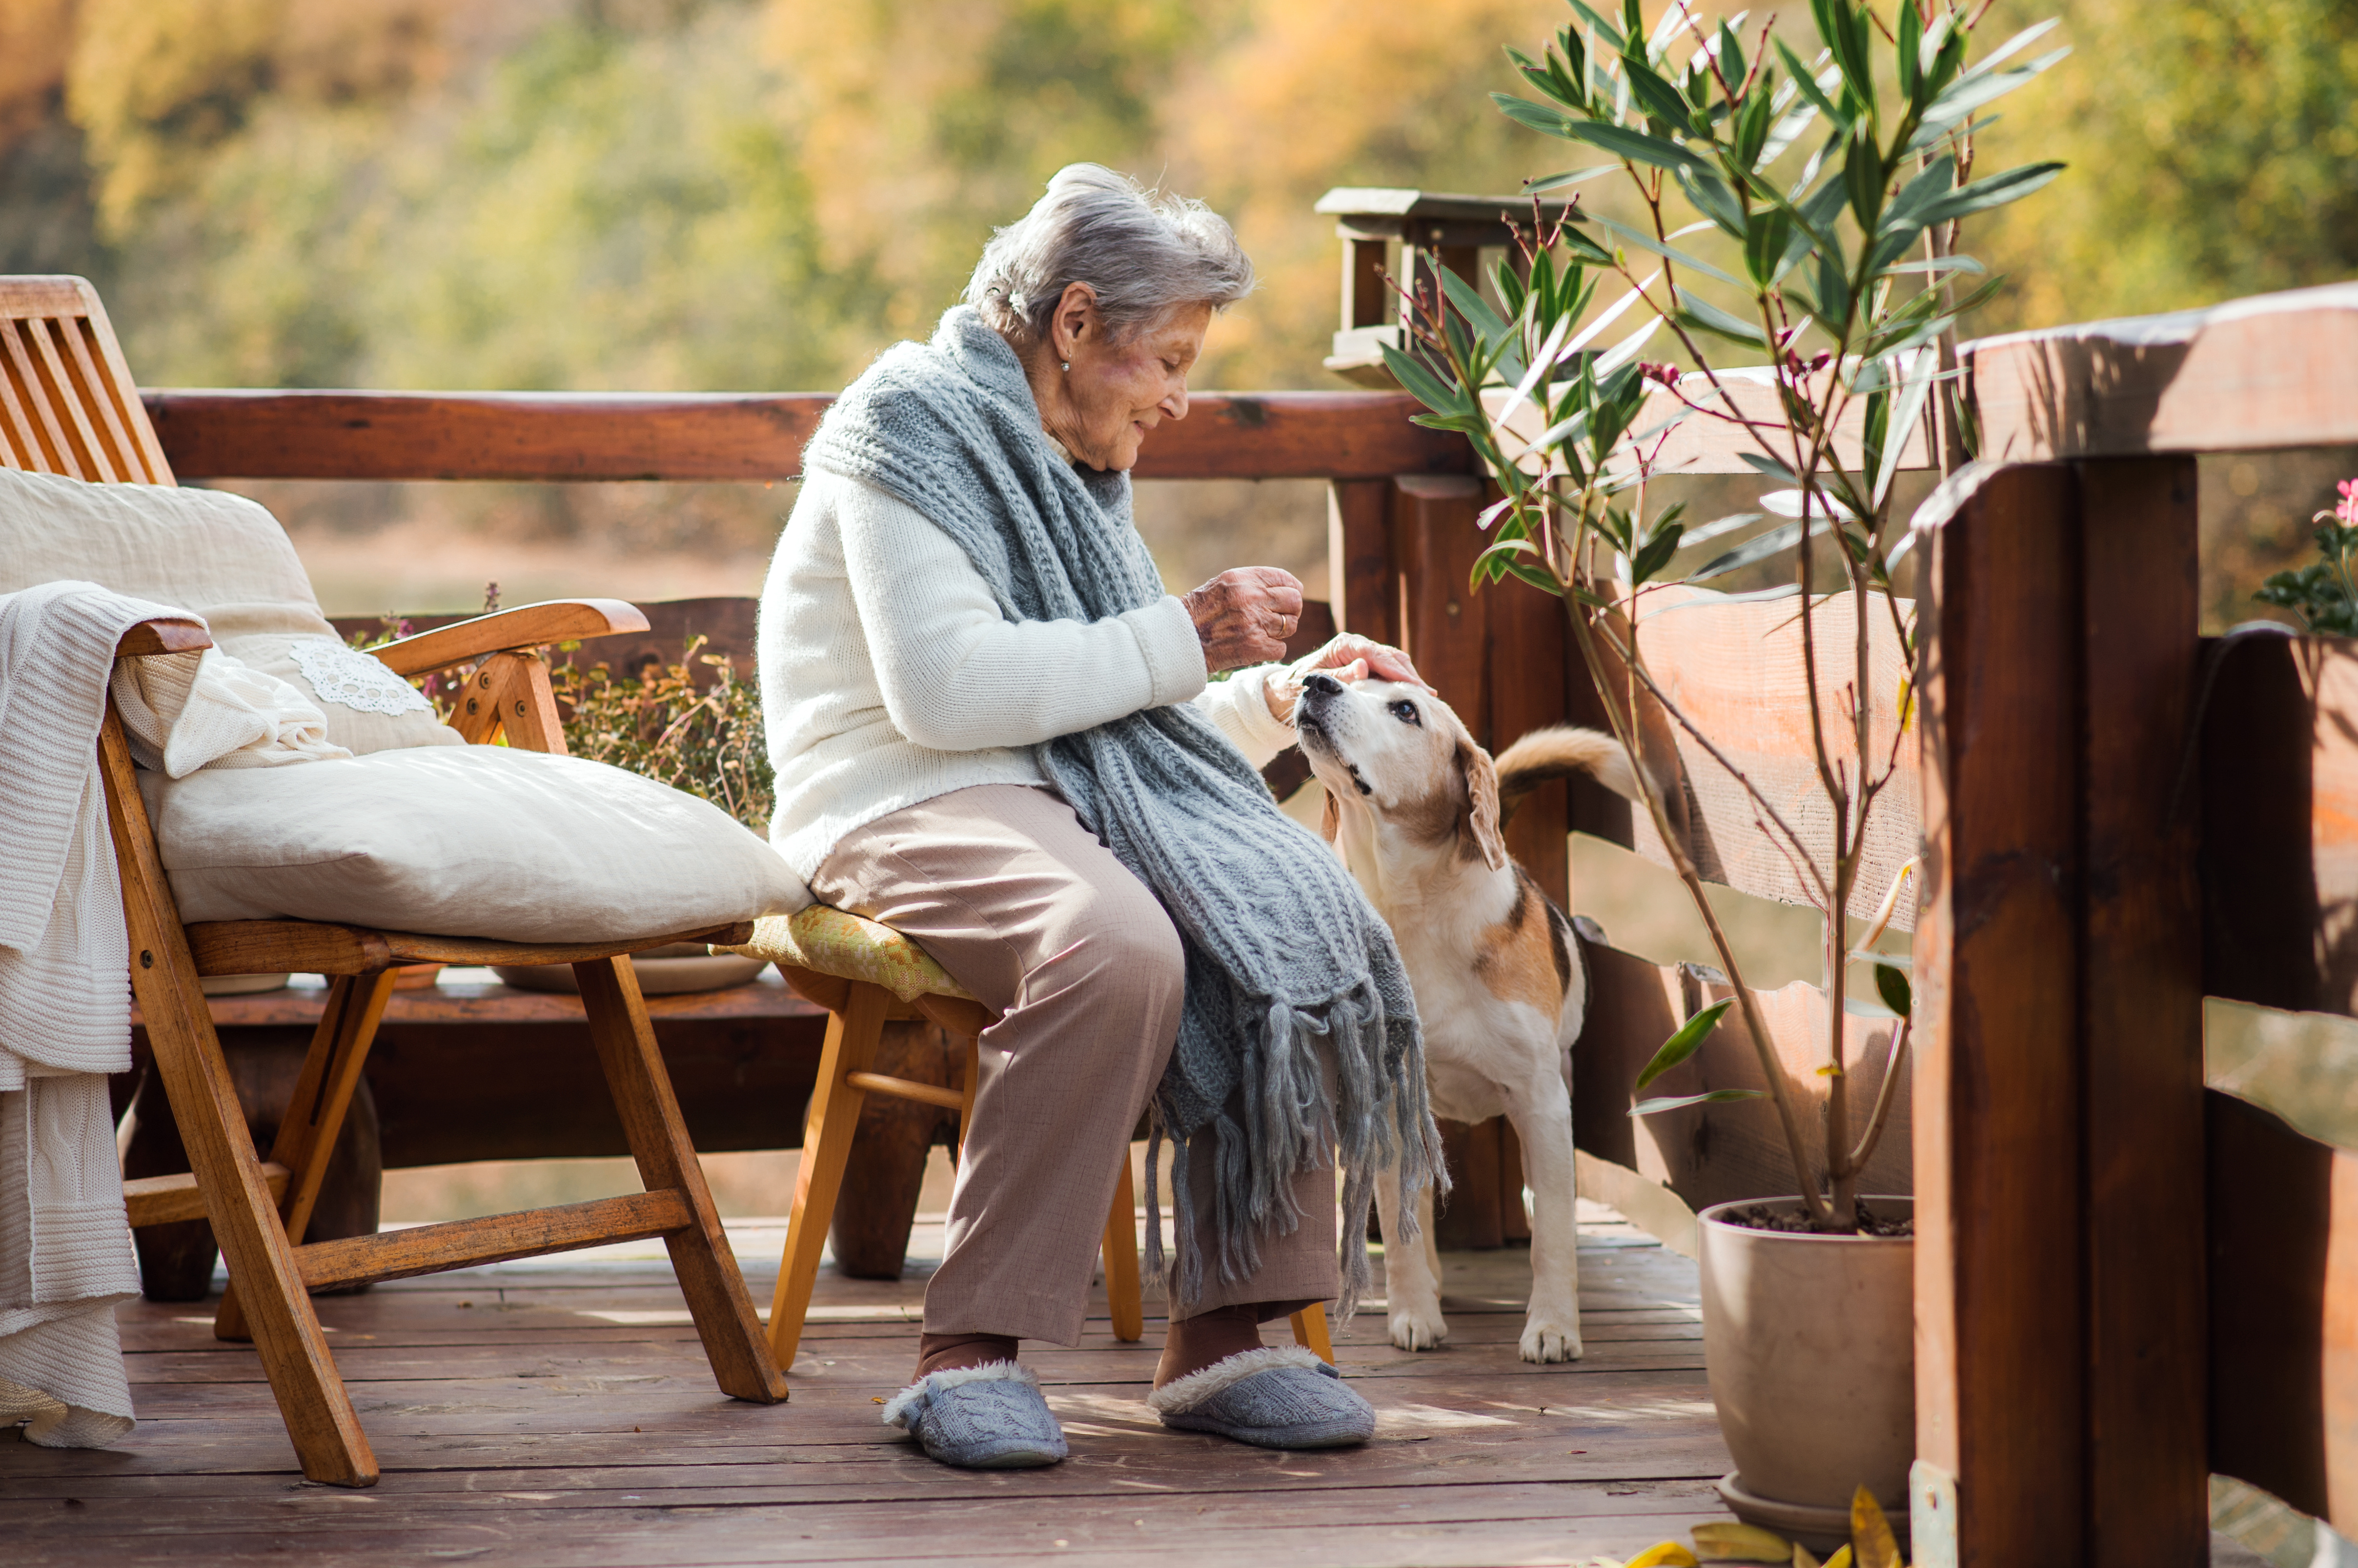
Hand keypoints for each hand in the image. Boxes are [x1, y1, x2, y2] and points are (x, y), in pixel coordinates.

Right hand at [1184, 567, 1302, 672]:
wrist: (1179, 639)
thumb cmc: (1201, 613)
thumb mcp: (1223, 585)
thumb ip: (1253, 583)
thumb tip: (1291, 588)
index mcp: (1243, 578)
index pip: (1285, 579)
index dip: (1291, 590)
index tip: (1285, 600)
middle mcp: (1251, 597)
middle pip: (1294, 601)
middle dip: (1289, 611)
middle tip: (1276, 619)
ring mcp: (1254, 622)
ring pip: (1290, 626)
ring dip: (1279, 632)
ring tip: (1261, 633)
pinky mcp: (1255, 646)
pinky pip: (1281, 648)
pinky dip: (1270, 651)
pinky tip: (1254, 647)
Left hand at [1263, 635, 1426, 723]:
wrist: (1285, 687)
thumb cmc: (1296, 685)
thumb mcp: (1314, 682)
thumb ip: (1339, 676)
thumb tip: (1365, 667)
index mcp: (1345, 645)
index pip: (1377, 655)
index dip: (1397, 670)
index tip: (1414, 684)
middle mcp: (1356, 645)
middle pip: (1390, 656)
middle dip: (1409, 674)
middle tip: (1427, 694)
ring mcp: (1362, 654)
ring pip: (1393, 661)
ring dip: (1408, 677)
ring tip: (1426, 695)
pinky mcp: (1364, 664)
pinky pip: (1387, 669)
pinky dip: (1400, 680)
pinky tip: (1411, 693)